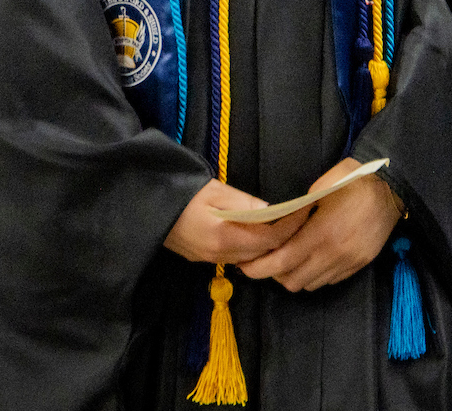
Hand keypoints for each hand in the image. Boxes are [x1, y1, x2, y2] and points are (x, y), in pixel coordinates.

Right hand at [164, 178, 310, 266]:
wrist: (146, 206)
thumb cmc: (180, 192)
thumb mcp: (214, 191)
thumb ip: (244, 204)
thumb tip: (272, 212)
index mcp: (224, 237)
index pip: (269, 238)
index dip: (291, 226)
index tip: (305, 211)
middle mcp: (219, 255)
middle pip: (263, 253)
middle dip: (285, 237)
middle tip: (300, 217)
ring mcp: (210, 259)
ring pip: (251, 259)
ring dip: (269, 245)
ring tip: (283, 224)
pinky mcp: (204, 259)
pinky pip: (237, 258)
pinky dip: (252, 248)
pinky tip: (257, 233)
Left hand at [238, 160, 403, 291]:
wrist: (393, 189)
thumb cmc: (354, 180)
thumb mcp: (322, 185)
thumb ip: (297, 208)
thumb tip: (276, 221)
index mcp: (320, 233)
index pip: (281, 262)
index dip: (259, 268)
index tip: (244, 265)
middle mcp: (333, 254)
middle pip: (292, 281)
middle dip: (273, 274)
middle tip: (265, 260)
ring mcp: (347, 263)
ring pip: (309, 285)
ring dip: (294, 276)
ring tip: (288, 259)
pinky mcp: (358, 266)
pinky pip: (328, 281)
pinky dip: (314, 274)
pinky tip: (312, 258)